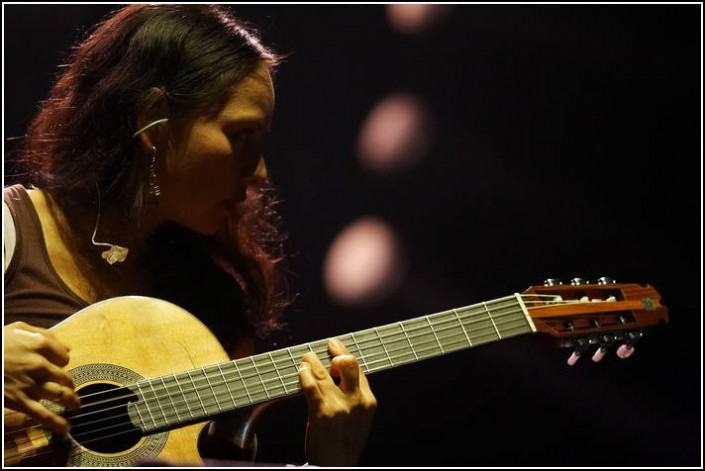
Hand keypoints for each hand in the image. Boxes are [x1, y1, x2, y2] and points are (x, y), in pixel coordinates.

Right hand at [4, 322, 79, 433]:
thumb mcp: (19, 329)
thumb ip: (45, 335)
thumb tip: (68, 348)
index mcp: (41, 345)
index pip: (64, 357)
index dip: (61, 362)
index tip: (57, 365)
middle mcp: (39, 364)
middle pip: (65, 378)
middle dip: (70, 385)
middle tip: (71, 390)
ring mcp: (30, 383)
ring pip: (60, 395)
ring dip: (71, 402)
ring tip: (75, 406)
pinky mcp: (19, 401)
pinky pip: (43, 414)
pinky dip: (57, 423)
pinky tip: (65, 428)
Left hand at [298, 338, 376, 465]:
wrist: (337, 467)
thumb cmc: (345, 443)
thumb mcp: (358, 418)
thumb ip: (352, 396)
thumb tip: (336, 373)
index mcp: (368, 401)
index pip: (358, 369)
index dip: (345, 354)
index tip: (336, 346)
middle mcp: (356, 400)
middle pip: (348, 362)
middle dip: (336, 350)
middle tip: (327, 346)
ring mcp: (339, 405)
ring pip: (323, 372)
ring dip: (312, 361)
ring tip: (307, 359)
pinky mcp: (321, 411)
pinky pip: (310, 385)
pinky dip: (304, 374)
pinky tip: (301, 371)